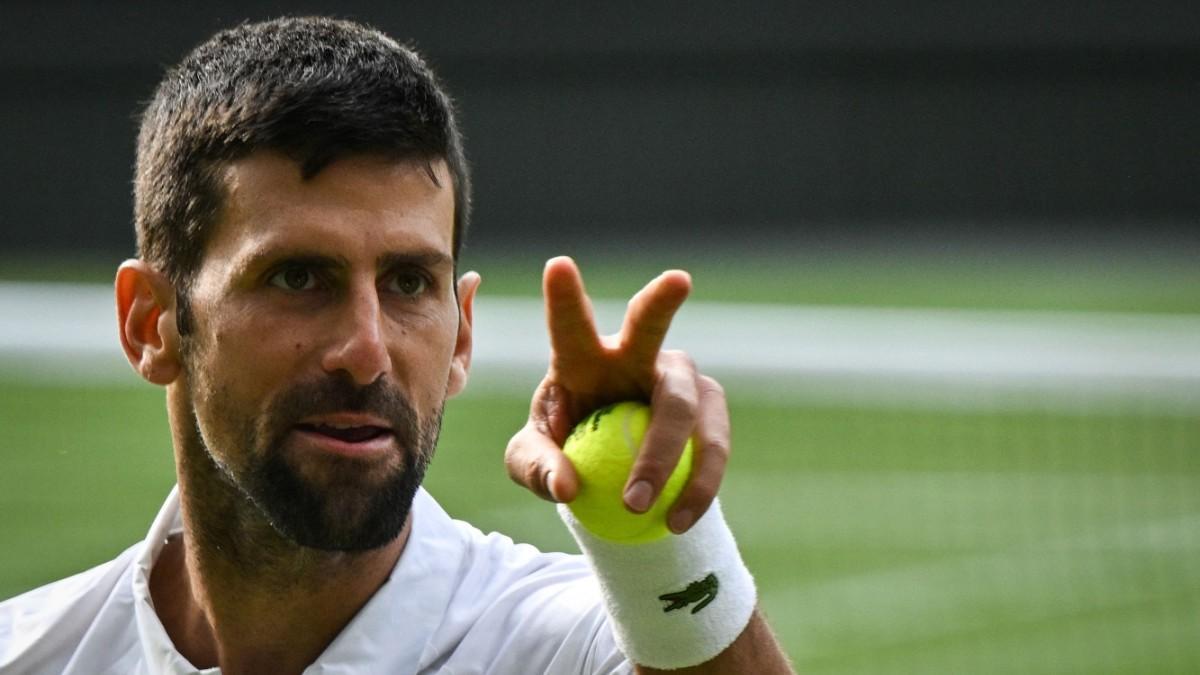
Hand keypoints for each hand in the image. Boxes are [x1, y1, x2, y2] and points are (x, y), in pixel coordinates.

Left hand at [504, 256, 729, 533]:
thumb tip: (566, 486)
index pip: (570, 324)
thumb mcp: (531, 463)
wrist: (615, 480)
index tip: (558, 264)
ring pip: (681, 405)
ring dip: (660, 456)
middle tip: (678, 279)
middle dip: (662, 300)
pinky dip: (695, 488)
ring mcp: (681, 380)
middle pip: (649, 326)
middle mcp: (636, 355)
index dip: (564, 295)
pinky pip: (712, 449)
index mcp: (582, 357)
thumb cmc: (565, 453)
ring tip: (635, 506)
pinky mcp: (713, 414)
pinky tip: (676, 521)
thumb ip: (536, 467)